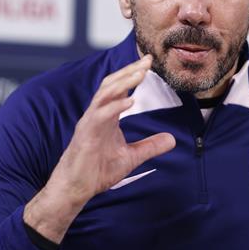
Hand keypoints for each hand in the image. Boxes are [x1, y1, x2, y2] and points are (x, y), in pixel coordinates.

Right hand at [24, 55, 175, 242]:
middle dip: (129, 70)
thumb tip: (172, 140)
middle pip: (111, 84)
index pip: (119, 88)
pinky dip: (114, 106)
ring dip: (122, 82)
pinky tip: (130, 101)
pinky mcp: (85, 134)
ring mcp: (90, 122)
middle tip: (147, 60)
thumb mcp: (131, 157)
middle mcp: (97, 114)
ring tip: (140, 73)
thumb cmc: (97, 171)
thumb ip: (150, 146)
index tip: (149, 62)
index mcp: (106, 116)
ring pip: (104, 94)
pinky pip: (99, 115)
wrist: (76, 189)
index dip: (133, 74)